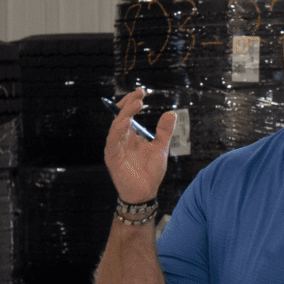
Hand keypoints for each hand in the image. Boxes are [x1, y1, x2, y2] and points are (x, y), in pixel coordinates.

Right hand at [104, 87, 176, 205]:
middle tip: (139, 95)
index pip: (127, 114)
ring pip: (116, 126)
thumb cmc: (150, 172)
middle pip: (120, 116)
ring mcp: (115, 148)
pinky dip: (118, 130)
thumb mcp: (160, 148)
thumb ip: (164, 131)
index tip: (142, 91)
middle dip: (128, 103)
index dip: (132, 102)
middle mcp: (121, 139)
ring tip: (136, 104)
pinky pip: (112, 141)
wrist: (145, 192)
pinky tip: (127, 122)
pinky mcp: (112, 157)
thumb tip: (171, 113)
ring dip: (125, 113)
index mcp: (130, 136)